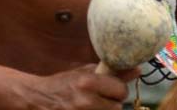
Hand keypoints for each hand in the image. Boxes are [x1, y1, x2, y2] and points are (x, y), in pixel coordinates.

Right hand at [18, 64, 135, 109]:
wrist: (39, 99)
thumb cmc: (63, 84)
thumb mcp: (84, 73)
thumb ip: (111, 72)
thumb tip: (138, 70)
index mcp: (87, 82)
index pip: (121, 89)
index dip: (117, 89)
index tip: (109, 88)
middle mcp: (85, 100)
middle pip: (118, 106)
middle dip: (112, 102)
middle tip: (100, 98)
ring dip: (104, 109)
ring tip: (93, 104)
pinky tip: (88, 108)